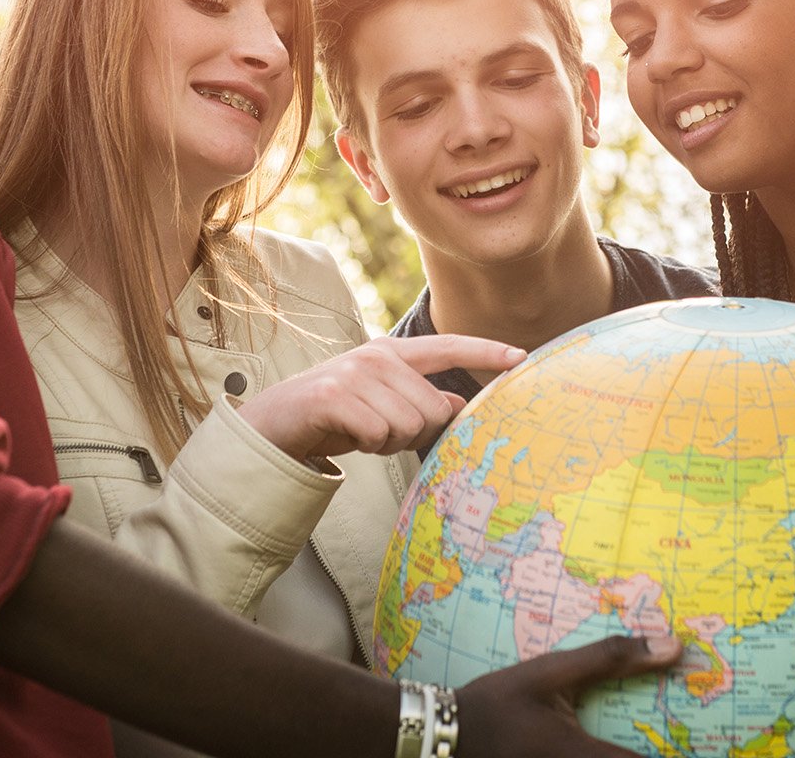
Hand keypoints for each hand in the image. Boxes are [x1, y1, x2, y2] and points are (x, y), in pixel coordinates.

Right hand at [234, 334, 524, 460]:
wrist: (274, 423)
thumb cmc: (335, 417)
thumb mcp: (382, 405)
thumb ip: (419, 401)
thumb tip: (459, 407)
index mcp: (393, 353)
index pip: (448, 348)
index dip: (486, 352)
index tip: (520, 358)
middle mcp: (377, 355)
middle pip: (434, 407)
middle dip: (415, 433)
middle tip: (382, 433)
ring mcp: (355, 373)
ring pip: (408, 424)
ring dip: (388, 442)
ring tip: (363, 433)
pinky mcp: (334, 396)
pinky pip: (379, 434)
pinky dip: (368, 445)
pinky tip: (348, 436)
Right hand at [456, 635, 682, 756]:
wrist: (441, 737)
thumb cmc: (497, 703)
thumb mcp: (551, 672)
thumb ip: (611, 658)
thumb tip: (673, 646)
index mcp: (582, 757)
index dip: (688, 754)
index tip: (722, 741)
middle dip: (666, 749)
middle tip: (704, 737)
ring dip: (633, 752)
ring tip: (668, 737)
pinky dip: (610, 755)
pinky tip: (614, 746)